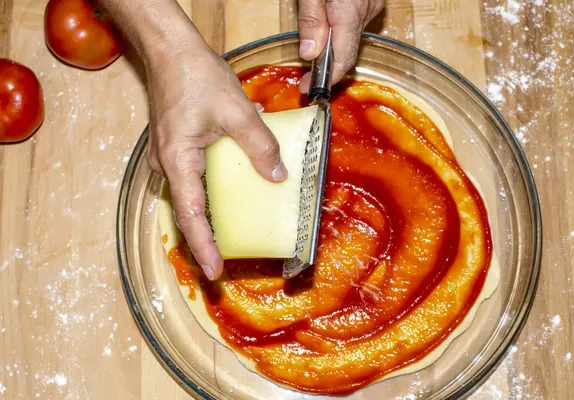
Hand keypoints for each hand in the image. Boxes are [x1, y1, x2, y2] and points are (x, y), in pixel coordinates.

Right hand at [146, 35, 286, 280]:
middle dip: (208, 236)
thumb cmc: (195, 76)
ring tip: (233, 228)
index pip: (191, 216)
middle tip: (225, 260)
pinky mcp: (175, 146)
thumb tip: (278, 176)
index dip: (203, 247)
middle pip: (190, 209)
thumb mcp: (237, 111)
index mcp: (178, 161)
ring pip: (193, 193)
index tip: (212, 272)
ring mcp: (169, 156)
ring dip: (213, 210)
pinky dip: (213, 185)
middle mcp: (167, 164)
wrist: (170, 50)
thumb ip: (260, 145)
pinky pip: (195, 175)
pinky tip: (236, 180)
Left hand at [297, 0, 384, 91]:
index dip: (326, 78)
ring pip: (350, 38)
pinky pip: (355, 23)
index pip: (342, 59)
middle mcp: (366, 12)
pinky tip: (327, 20)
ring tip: (313, 38)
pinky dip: (340, 28)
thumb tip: (310, 54)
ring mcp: (372, 7)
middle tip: (305, 75)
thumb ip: (311, 19)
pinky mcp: (372, 1)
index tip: (308, 88)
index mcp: (350, 10)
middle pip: (346, 51)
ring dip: (332, 44)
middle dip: (326, 64)